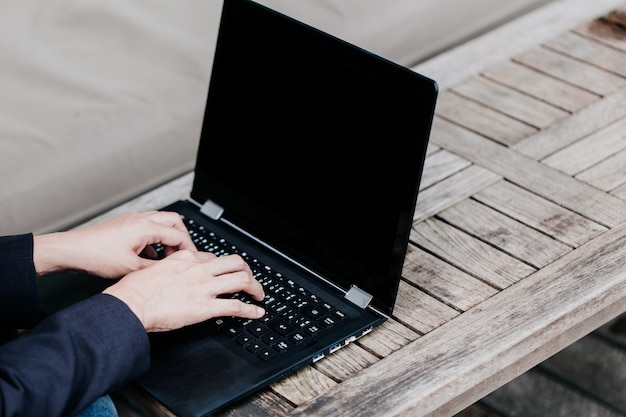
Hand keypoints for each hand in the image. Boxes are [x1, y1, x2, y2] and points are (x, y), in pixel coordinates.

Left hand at [33, 211, 196, 277]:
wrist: (72, 251)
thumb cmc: (96, 256)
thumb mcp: (131, 268)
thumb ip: (155, 268)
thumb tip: (171, 271)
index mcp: (146, 227)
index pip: (178, 234)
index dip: (189, 248)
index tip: (192, 259)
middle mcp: (140, 219)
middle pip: (174, 221)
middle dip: (182, 238)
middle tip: (183, 254)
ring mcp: (131, 221)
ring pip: (160, 223)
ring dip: (167, 238)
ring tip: (166, 256)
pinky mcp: (124, 226)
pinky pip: (147, 228)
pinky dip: (154, 240)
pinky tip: (149, 257)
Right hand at [103, 250, 265, 331]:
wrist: (129, 304)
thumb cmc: (134, 290)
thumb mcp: (153, 270)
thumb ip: (169, 270)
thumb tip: (171, 276)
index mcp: (185, 258)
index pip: (213, 257)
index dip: (223, 266)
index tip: (226, 273)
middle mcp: (198, 269)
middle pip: (235, 262)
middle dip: (247, 271)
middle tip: (250, 280)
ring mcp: (204, 287)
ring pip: (241, 279)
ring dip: (255, 287)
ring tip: (259, 295)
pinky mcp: (205, 307)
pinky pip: (236, 306)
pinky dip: (251, 310)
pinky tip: (256, 313)